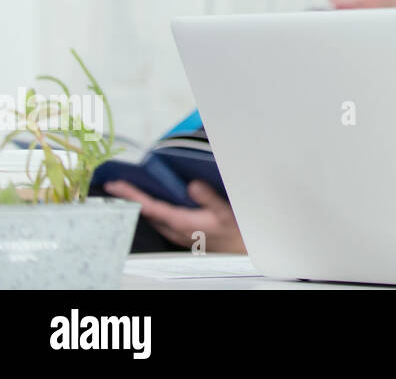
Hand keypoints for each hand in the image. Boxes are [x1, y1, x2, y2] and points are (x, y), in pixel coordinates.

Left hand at [103, 179, 245, 253]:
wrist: (239, 249)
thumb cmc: (233, 231)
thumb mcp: (224, 211)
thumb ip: (208, 198)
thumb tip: (192, 185)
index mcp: (181, 222)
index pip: (149, 207)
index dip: (131, 195)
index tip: (116, 186)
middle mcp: (174, 229)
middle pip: (146, 212)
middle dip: (131, 198)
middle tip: (117, 185)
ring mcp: (176, 233)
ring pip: (151, 218)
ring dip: (140, 204)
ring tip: (130, 191)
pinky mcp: (180, 234)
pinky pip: (159, 220)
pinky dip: (151, 210)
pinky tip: (152, 204)